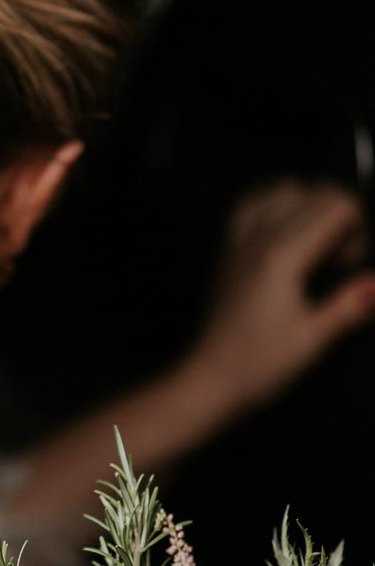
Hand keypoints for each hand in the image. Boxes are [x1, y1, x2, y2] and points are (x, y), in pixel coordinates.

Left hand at [190, 179, 374, 417]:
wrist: (207, 378)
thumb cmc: (258, 364)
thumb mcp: (312, 339)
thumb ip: (351, 304)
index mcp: (282, 256)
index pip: (336, 204)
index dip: (358, 228)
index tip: (350, 264)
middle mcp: (258, 237)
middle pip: (315, 189)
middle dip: (341, 215)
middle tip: (339, 259)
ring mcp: (239, 238)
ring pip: (283, 187)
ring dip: (309, 204)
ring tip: (316, 243)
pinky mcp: (227, 247)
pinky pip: (252, 202)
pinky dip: (276, 204)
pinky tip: (287, 233)